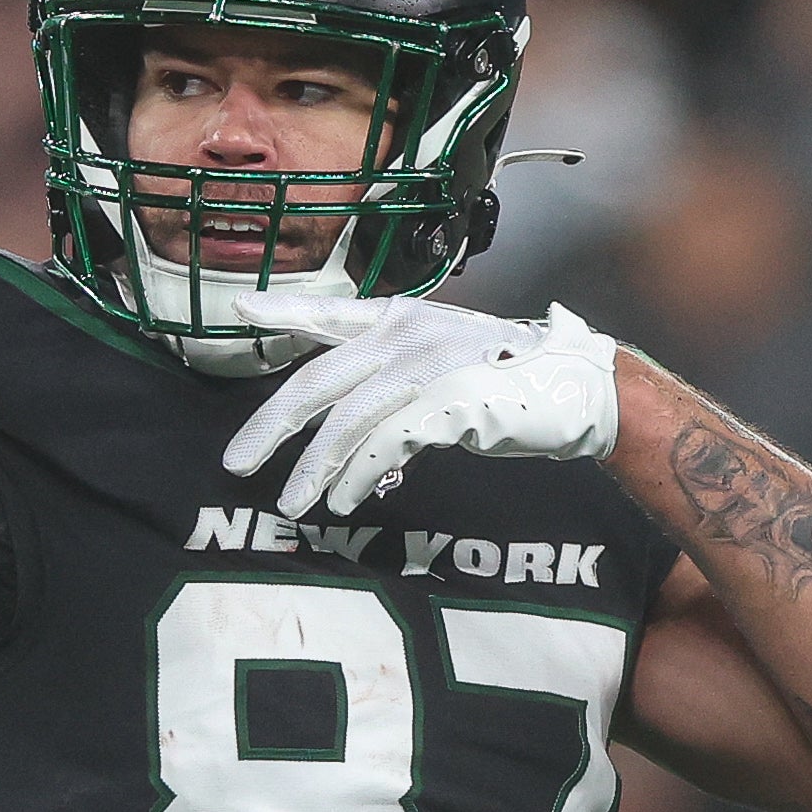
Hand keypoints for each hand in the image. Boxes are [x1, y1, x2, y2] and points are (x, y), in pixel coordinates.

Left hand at [222, 290, 618, 516]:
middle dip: (270, 427)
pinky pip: (383, 447)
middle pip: (316, 382)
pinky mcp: (444, 403)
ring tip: (292, 504)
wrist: (574, 388)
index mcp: (398, 319)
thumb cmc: (503, 380)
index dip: (282, 311)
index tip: (239, 308)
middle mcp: (404, 335)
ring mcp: (424, 367)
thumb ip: (387, 389)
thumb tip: (343, 440)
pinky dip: (358, 478)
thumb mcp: (438, 364)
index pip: (328, 314)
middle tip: (236, 462)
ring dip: (313, 471)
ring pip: (345, 424)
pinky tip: (346, 500)